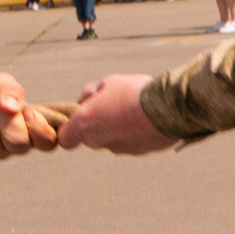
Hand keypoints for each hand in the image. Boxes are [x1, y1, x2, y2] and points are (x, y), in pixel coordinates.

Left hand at [56, 75, 180, 153]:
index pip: (65, 139)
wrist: (169, 108)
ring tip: (137, 110)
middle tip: (116, 106)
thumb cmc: (135, 92)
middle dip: (100, 123)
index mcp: (84, 124)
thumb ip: (92, 92)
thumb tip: (87, 100)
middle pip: (92, 136)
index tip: (82, 118)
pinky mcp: (138, 152)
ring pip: (113, 139)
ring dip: (120, 128)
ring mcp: (119, 149)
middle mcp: (97, 141)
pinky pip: (132, 142)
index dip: (71, 130)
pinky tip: (149, 119)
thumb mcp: (109, 82)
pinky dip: (137, 133)